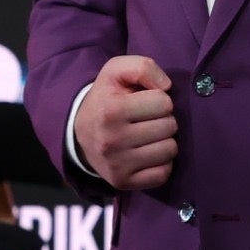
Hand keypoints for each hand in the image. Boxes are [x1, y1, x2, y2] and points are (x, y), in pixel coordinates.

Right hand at [76, 56, 176, 190]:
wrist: (80, 133)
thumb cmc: (106, 98)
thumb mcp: (116, 71)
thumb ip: (143, 67)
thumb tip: (167, 87)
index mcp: (112, 110)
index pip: (164, 102)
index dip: (159, 99)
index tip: (145, 102)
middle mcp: (112, 140)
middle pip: (169, 127)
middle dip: (164, 119)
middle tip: (147, 120)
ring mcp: (117, 165)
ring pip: (169, 150)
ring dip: (164, 141)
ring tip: (148, 136)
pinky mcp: (123, 182)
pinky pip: (163, 174)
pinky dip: (161, 163)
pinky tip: (148, 154)